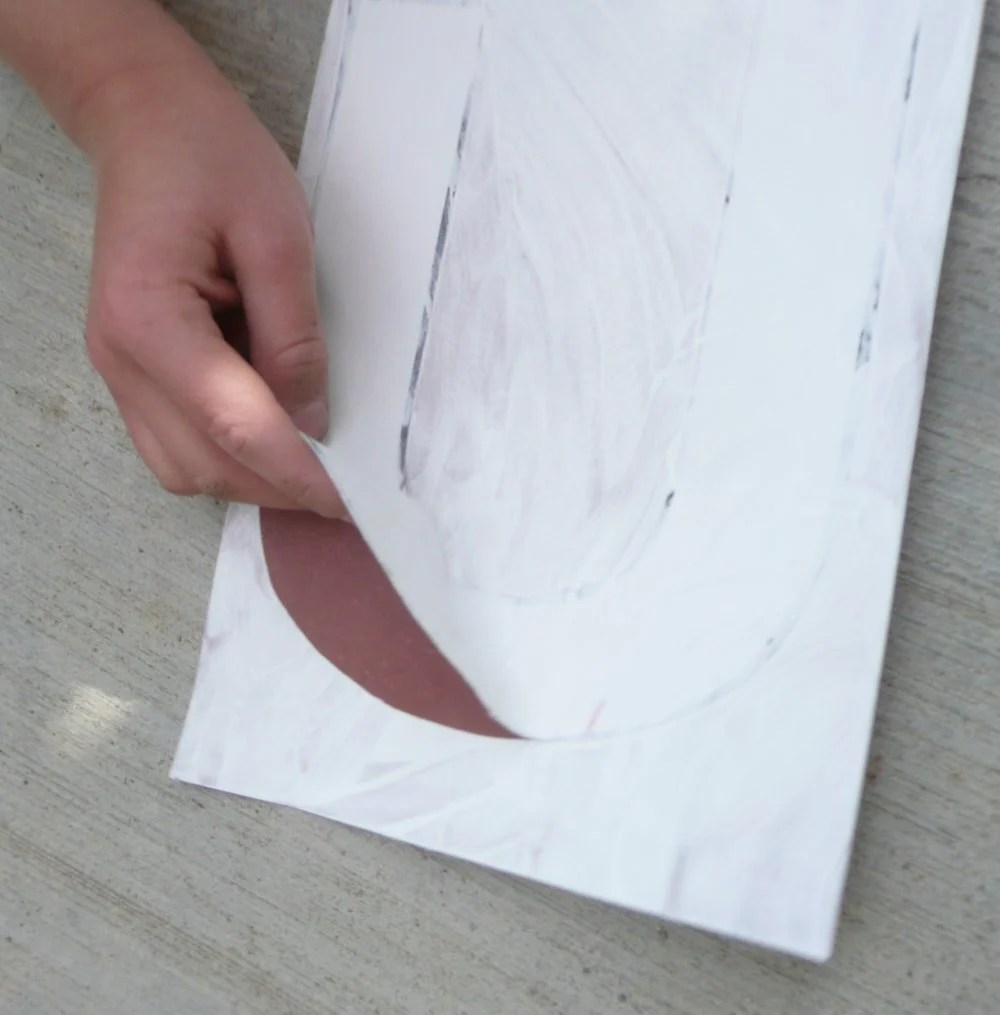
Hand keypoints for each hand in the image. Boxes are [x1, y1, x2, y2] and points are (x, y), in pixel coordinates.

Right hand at [82, 68, 346, 517]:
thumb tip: (311, 423)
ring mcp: (118, 371)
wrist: (149, 126)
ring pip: (188, 469)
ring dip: (255, 479)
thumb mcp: (276, 236)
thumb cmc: (210, 158)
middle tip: (350, 493)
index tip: (354, 503)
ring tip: (317, 467)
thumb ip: (294, 337)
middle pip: (207, 463)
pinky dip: (230, 457)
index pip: (236, 428)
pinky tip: (274, 439)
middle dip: (282, 488)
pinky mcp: (132, 372)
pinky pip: (178, 445)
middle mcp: (120, 359)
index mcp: (149, 319)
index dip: (299, 474)